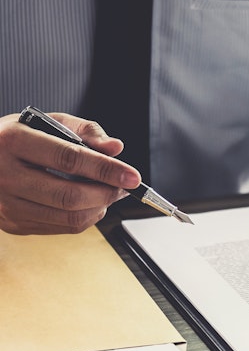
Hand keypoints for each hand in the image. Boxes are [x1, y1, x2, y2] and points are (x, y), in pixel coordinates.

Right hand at [0, 112, 140, 233]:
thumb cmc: (18, 138)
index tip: (133, 176)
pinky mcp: (12, 224)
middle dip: (107, 193)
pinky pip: (61, 228)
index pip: (68, 159)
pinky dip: (86, 218)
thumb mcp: (47, 122)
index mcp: (13, 141)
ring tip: (109, 193)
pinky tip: (90, 204)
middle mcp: (5, 175)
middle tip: (124, 186)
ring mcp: (6, 204)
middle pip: (70, 196)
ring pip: (68, 217)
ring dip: (100, 207)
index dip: (106, 170)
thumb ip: (85, 131)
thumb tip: (116, 148)